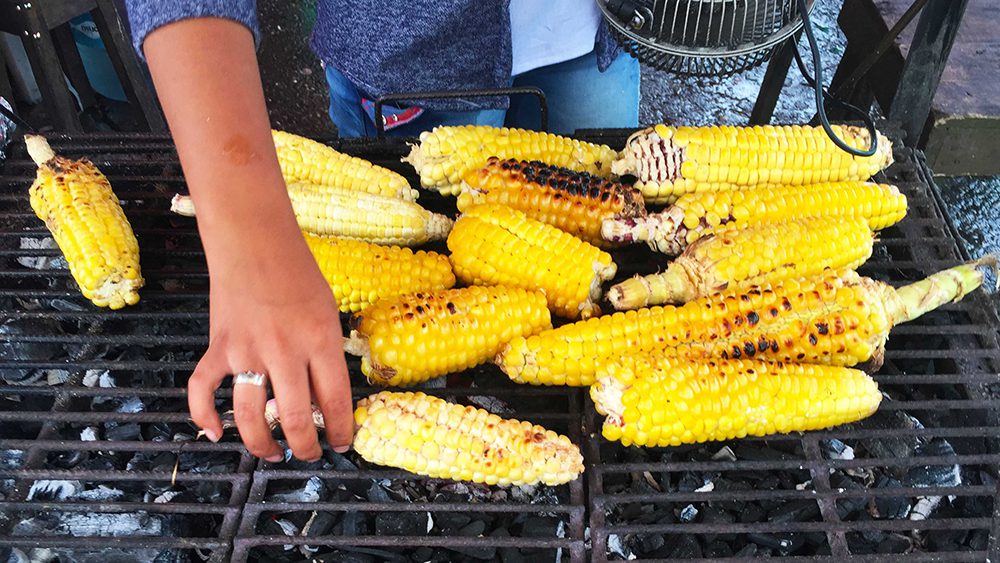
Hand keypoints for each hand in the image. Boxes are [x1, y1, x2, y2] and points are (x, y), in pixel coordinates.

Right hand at [138, 16, 353, 459]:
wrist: (255, 240)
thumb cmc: (299, 274)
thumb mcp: (327, 313)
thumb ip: (325, 357)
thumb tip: (323, 403)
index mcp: (322, 340)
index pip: (336, 402)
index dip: (341, 431)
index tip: (343, 444)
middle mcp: (285, 350)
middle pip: (296, 419)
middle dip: (306, 446)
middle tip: (310, 453)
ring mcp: (248, 350)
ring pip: (251, 416)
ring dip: (262, 443)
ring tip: (273, 453)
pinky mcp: (219, 345)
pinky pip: (204, 390)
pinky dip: (204, 416)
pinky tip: (217, 433)